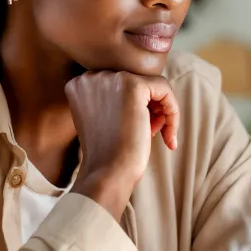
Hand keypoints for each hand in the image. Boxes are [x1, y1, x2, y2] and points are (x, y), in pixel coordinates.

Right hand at [66, 71, 178, 217]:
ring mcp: (110, 79)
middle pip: (135, 81)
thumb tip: (147, 89)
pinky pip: (164, 88)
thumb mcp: (102, 118)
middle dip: (148, 108)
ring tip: (156, 134)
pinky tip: (169, 135)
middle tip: (149, 133)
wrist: (108, 173)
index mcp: (78, 84)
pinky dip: (172, 111)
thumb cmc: (108, 153)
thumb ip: (113, 99)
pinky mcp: (132, 85)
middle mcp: (91, 76)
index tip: (134, 129)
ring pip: (151, 85)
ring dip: (160, 111)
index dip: (132, 107)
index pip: (118, 84)